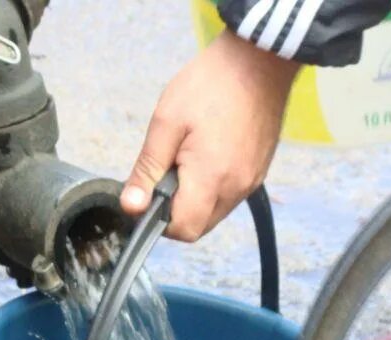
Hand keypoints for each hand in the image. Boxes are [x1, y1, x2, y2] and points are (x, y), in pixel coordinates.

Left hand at [120, 30, 297, 241]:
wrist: (259, 59)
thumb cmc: (211, 84)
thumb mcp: (166, 123)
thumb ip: (147, 170)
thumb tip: (131, 206)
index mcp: (211, 178)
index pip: (183, 230)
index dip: (159, 221)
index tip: (149, 195)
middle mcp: (235, 188)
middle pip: (198, 227)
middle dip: (176, 211)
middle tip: (167, 172)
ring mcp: (250, 182)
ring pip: (214, 214)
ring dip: (194, 200)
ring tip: (188, 159)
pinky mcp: (258, 172)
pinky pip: (229, 197)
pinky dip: (212, 188)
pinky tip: (206, 156)